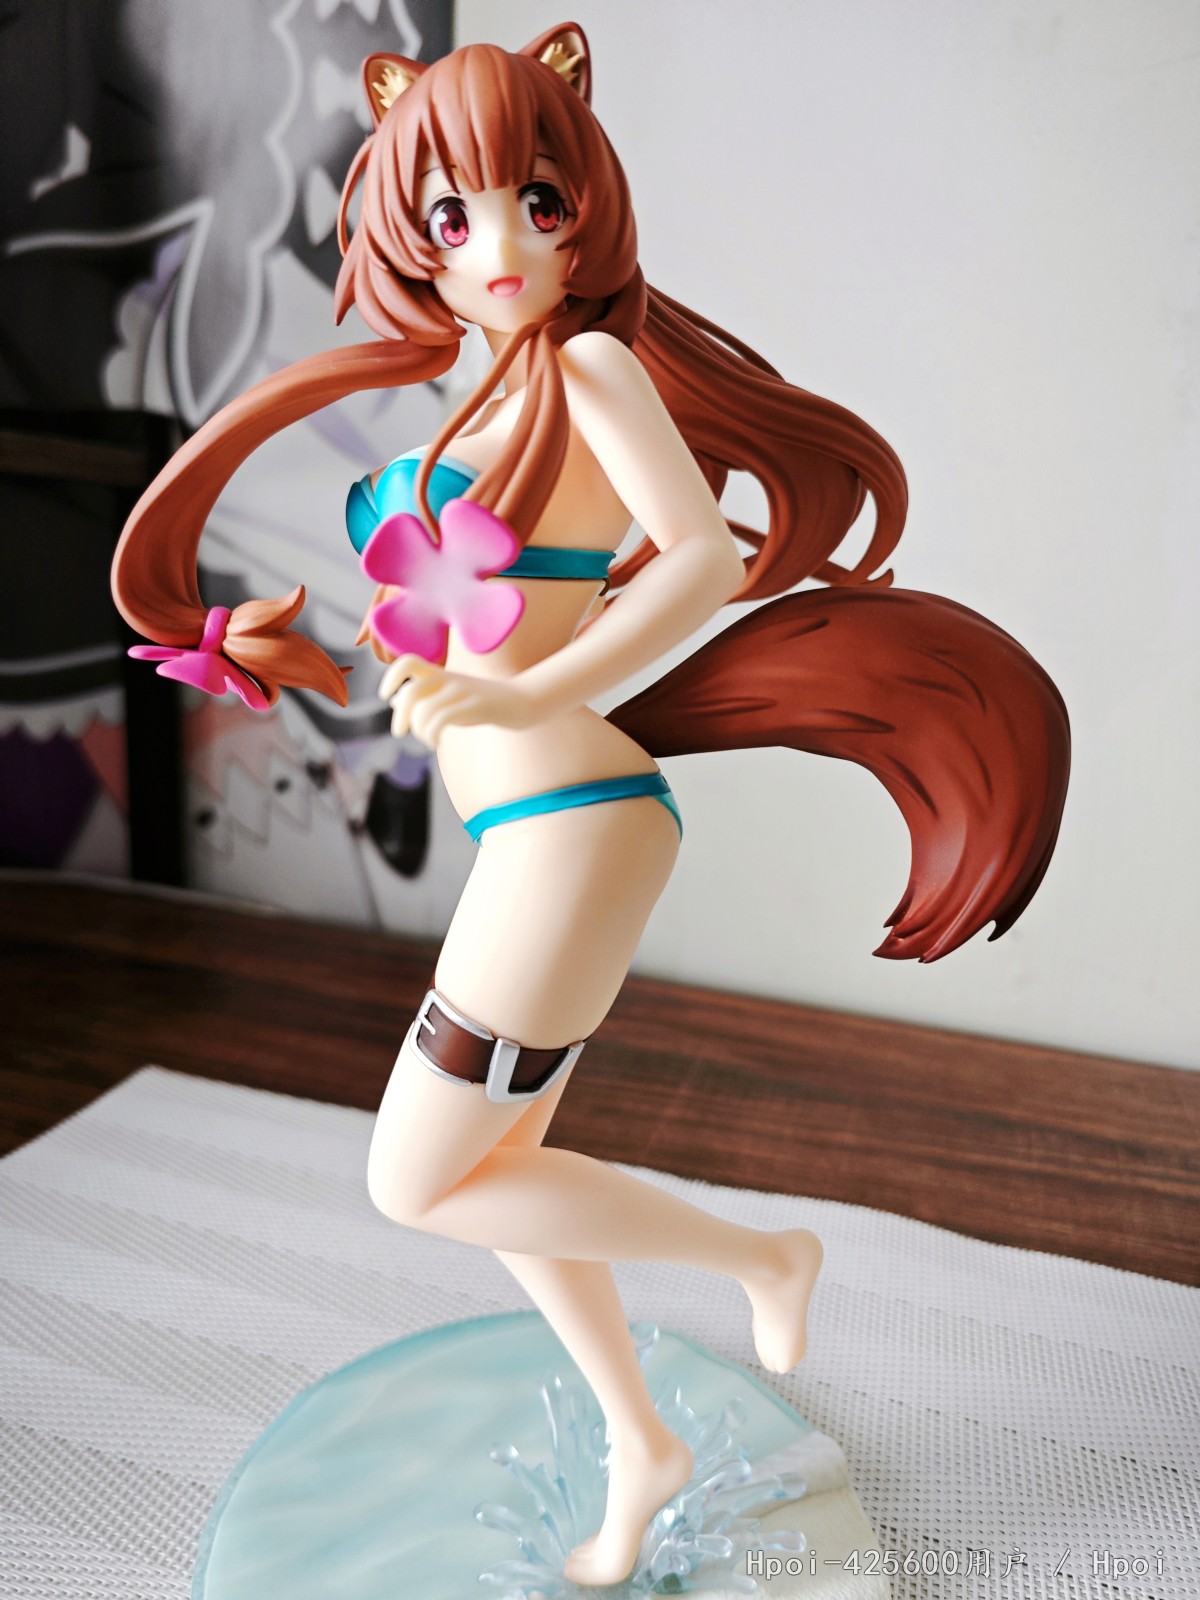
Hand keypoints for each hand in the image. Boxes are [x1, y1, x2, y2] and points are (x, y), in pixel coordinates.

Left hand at [378, 653, 542, 746]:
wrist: (520, 702)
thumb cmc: (480, 702)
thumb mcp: (448, 696)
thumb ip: (423, 697)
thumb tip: (394, 700)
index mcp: (439, 674)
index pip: (407, 662)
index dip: (391, 676)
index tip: (386, 696)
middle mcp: (448, 679)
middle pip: (410, 692)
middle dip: (400, 717)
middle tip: (399, 732)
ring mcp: (461, 692)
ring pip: (424, 711)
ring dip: (420, 732)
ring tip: (429, 739)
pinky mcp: (474, 706)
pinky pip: (442, 721)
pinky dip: (432, 736)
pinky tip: (437, 742)